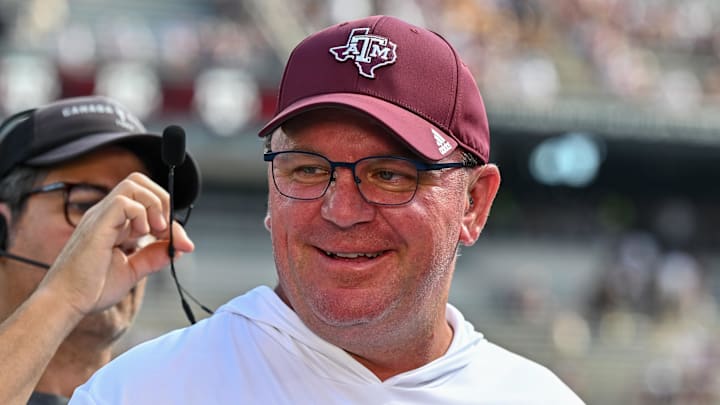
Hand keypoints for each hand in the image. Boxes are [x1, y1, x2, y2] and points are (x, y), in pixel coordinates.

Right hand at [37, 172, 194, 317]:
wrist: (66, 302)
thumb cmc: (91, 289)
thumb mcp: (132, 271)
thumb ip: (154, 257)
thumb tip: (179, 247)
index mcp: (114, 223)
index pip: (145, 201)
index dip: (169, 216)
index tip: (180, 242)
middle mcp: (106, 215)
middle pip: (139, 182)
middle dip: (163, 200)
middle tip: (166, 230)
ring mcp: (100, 217)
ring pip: (133, 184)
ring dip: (154, 204)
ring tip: (157, 230)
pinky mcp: (96, 225)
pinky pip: (123, 201)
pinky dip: (141, 214)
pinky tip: (142, 234)